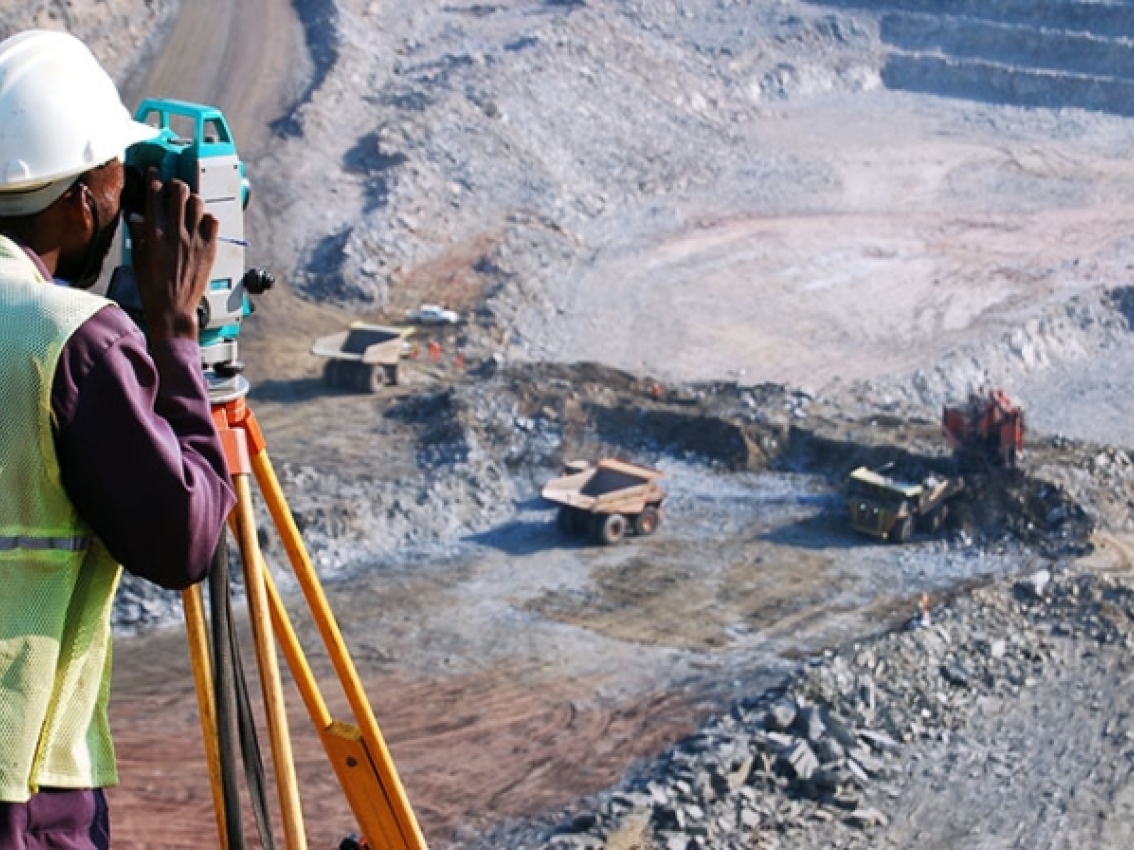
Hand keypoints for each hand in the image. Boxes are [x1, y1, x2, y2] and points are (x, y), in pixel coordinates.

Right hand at [127, 167, 218, 342]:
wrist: (172, 307)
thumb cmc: (153, 287)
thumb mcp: (138, 257)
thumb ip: (139, 233)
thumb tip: (138, 216)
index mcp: (154, 233)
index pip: (155, 194)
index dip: (154, 177)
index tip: (154, 171)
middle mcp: (176, 232)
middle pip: (179, 191)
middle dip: (176, 184)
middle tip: (174, 187)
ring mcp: (194, 239)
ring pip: (198, 202)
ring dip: (192, 199)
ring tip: (189, 204)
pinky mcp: (209, 248)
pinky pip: (213, 221)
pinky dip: (207, 218)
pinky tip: (201, 222)